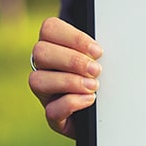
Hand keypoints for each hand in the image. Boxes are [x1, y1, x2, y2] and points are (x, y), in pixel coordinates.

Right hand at [28, 17, 102, 138]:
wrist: (108, 112)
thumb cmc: (104, 78)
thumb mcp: (102, 59)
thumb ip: (97, 50)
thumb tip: (101, 49)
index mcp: (55, 46)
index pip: (49, 29)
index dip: (73, 37)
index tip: (97, 50)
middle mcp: (44, 68)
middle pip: (40, 52)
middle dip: (72, 60)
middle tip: (96, 70)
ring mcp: (46, 93)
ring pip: (37, 81)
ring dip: (69, 81)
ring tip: (94, 86)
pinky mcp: (54, 117)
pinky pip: (51, 110)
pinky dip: (71, 103)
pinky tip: (89, 99)